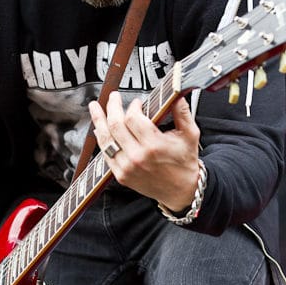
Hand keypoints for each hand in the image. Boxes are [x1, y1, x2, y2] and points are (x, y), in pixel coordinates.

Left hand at [89, 92, 200, 211]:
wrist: (180, 191)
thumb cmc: (184, 162)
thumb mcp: (190, 135)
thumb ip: (182, 112)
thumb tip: (176, 94)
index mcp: (154, 145)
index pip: (133, 118)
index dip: (133, 107)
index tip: (137, 102)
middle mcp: (137, 157)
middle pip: (116, 125)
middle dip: (112, 107)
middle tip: (113, 97)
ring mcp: (126, 167)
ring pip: (106, 139)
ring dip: (99, 120)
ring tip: (95, 107)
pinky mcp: (121, 175)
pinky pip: (105, 153)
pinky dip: (101, 139)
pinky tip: (99, 128)